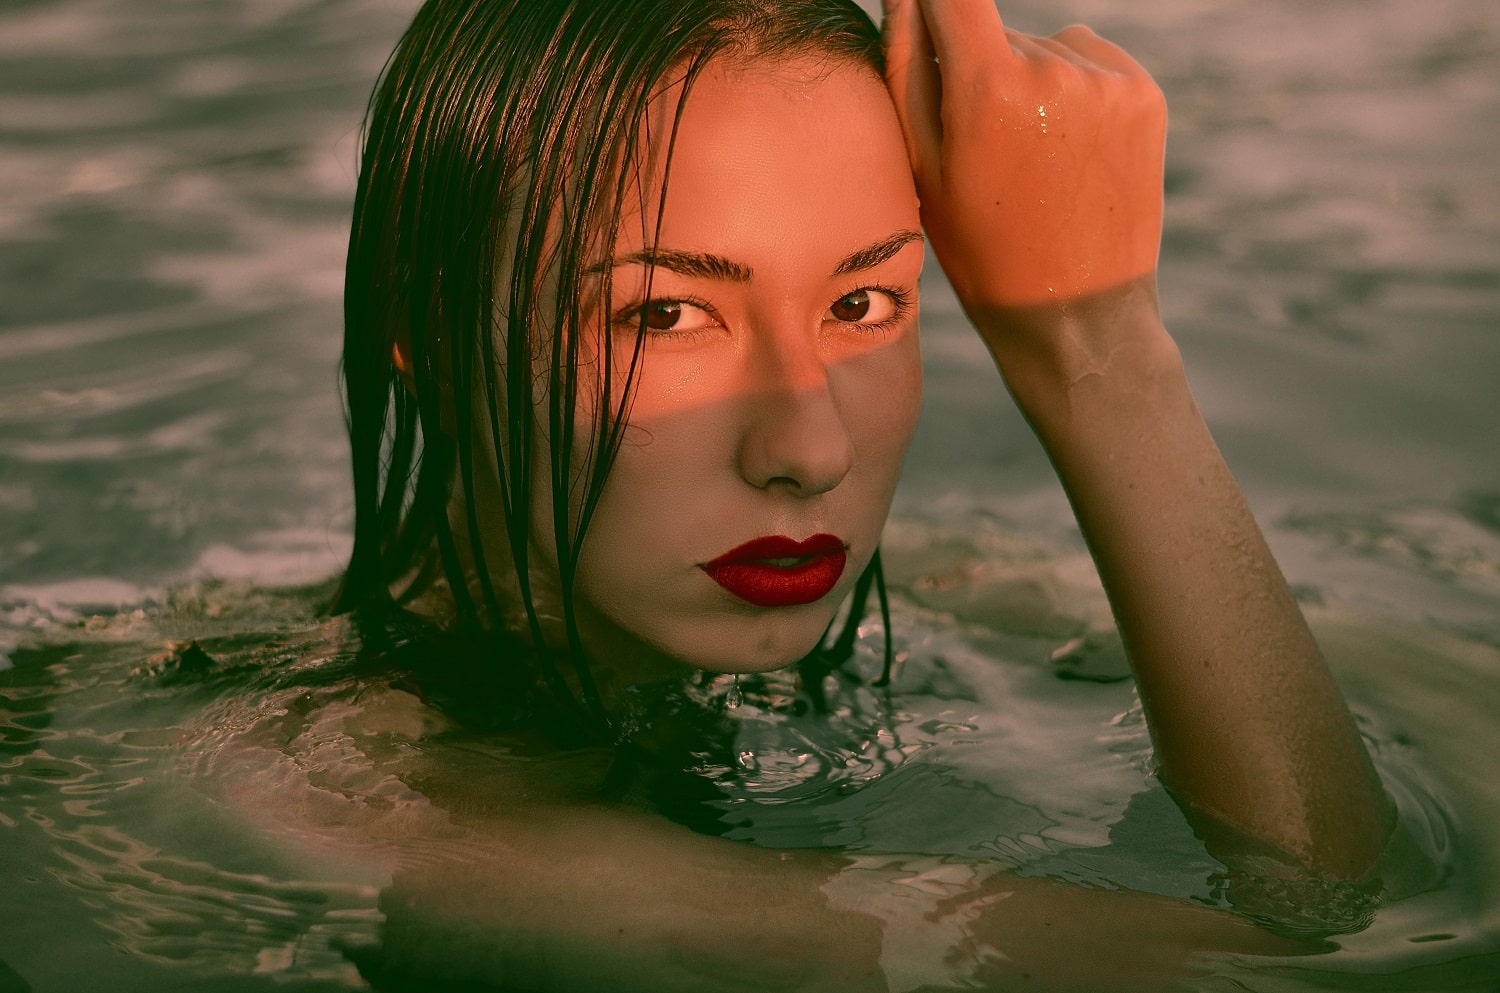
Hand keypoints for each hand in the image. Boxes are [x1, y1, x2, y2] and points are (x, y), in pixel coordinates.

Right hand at [881, 0, 1165, 321]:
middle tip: (986, 149)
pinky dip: (1072, 90)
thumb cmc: (982, 248)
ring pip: (1044, 47)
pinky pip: (1089, 61)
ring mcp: (1107, 80)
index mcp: (988, 88)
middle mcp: (1053, 68)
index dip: (934, 4)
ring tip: (1031, 158)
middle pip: (997, 31)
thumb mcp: (924, 169)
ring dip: (1029, 81)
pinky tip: (1066, 152)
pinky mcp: (1143, 92)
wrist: (1075, 312)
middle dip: (981, 68)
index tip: (930, 20)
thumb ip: (908, 68)